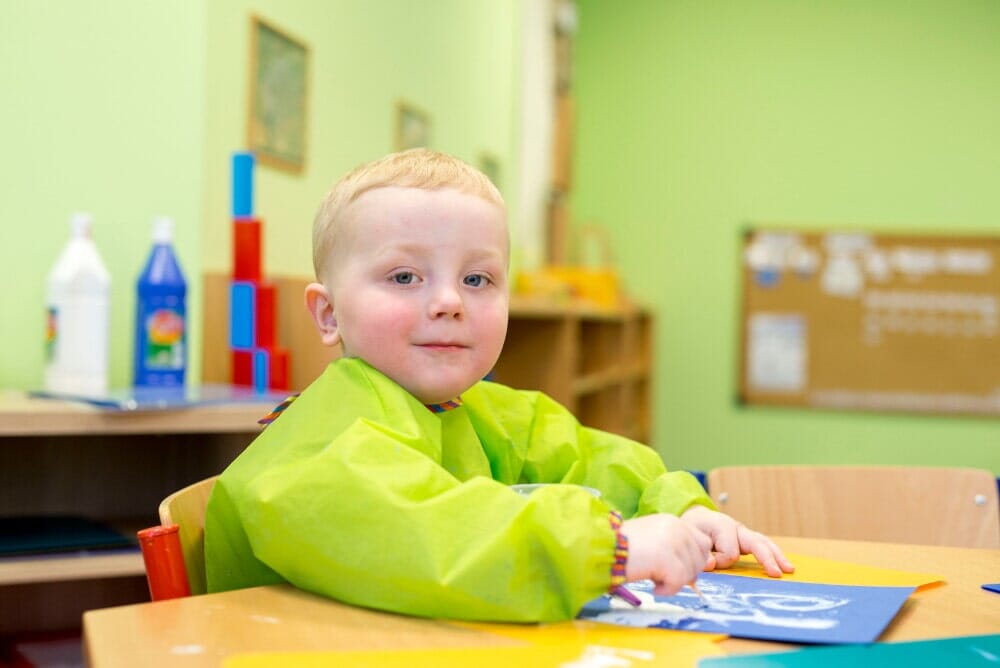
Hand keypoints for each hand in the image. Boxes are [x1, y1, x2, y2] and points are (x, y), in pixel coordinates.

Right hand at [620, 514, 712, 595]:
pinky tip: (653, 587)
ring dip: (674, 582)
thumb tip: (697, 568)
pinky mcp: (665, 556)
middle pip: (700, 558)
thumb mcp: (652, 540)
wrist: (600, 548)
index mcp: (672, 521)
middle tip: (663, 577)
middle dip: (685, 574)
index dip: (693, 561)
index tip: (676, 570)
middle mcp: (675, 526)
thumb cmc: (620, 549)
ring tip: (654, 580)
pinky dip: (668, 590)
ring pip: (691, 572)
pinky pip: (679, 581)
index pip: (702, 543)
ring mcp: (671, 540)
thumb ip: (674, 547)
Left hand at [680, 505, 794, 576]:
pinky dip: (776, 555)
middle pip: (755, 542)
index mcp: (721, 525)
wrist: (696, 518)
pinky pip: (765, 545)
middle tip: (776, 574)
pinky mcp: (748, 538)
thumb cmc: (693, 529)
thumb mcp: (691, 537)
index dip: (721, 562)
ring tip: (789, 570)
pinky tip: (786, 566)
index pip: (730, 552)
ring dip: (777, 557)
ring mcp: (745, 533)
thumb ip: (700, 552)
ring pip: (764, 543)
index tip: (710, 563)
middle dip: (766, 558)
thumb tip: (712, 564)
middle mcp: (737, 527)